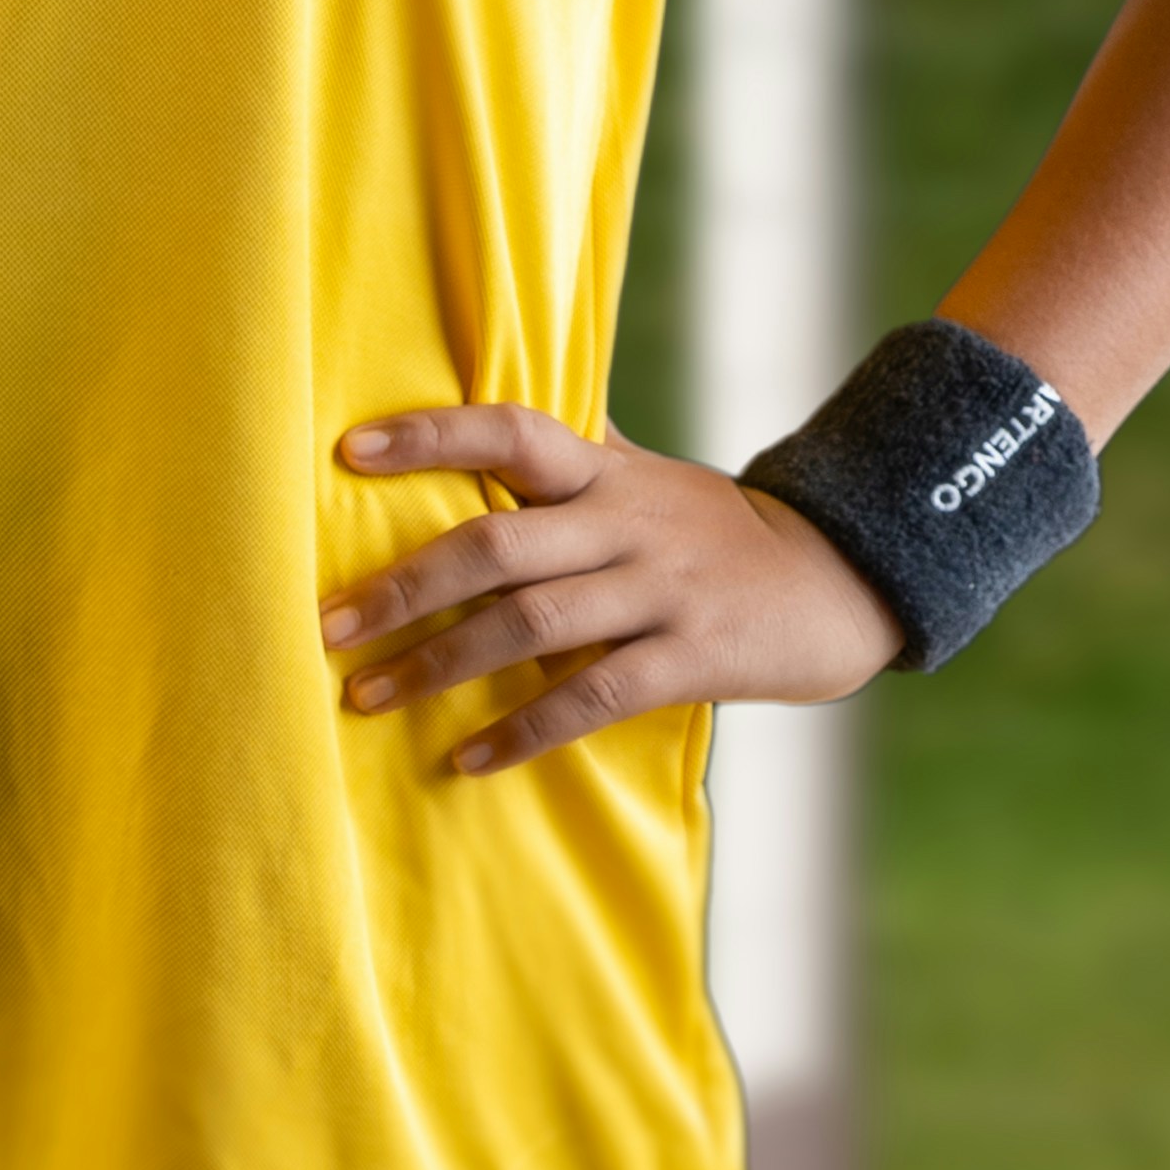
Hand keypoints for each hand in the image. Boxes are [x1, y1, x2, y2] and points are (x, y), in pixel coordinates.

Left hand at [321, 403, 899, 774]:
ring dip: (439, 665)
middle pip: (497, 546)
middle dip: (403, 588)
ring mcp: (661, 590)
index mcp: (606, 471)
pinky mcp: (692, 656)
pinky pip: (592, 698)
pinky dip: (524, 730)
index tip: (348, 452)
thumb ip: (572, 454)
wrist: (842, 579)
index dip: (431, 435)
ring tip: (367, 697)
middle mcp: (626, 522)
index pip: (510, 430)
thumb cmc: (713, 529)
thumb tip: (487, 412)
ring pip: (532, 626)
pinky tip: (467, 757)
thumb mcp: (646, 476)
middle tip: (327, 626)